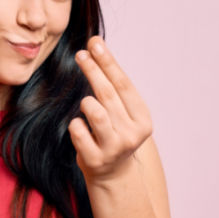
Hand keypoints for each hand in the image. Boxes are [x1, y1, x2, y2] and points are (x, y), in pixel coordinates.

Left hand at [68, 36, 152, 182]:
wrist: (112, 173)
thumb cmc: (113, 132)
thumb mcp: (120, 111)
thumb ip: (112, 84)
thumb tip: (95, 45)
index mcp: (143, 120)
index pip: (124, 85)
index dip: (108, 63)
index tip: (95, 44)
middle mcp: (132, 135)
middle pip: (108, 95)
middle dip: (93, 71)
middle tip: (80, 54)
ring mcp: (114, 149)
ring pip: (95, 112)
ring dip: (86, 103)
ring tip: (87, 105)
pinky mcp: (95, 159)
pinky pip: (78, 130)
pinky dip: (75, 124)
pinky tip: (80, 129)